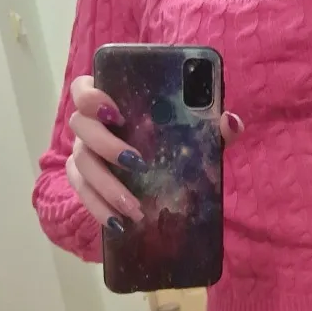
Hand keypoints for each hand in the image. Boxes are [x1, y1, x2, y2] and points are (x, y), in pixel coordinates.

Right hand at [65, 75, 242, 233]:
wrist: (157, 175)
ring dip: (106, 187)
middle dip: (107, 145)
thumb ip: (211, 125)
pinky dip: (98, 209)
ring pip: (81, 164)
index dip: (91, 96)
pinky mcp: (83, 182)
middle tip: (137, 163)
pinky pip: (82, 194)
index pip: (85, 87)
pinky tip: (118, 223)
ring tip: (134, 208)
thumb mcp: (193, 134)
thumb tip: (230, 122)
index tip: (115, 112)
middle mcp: (91, 124)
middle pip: (81, 126)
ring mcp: (84, 153)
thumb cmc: (171, 142)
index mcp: (113, 102)